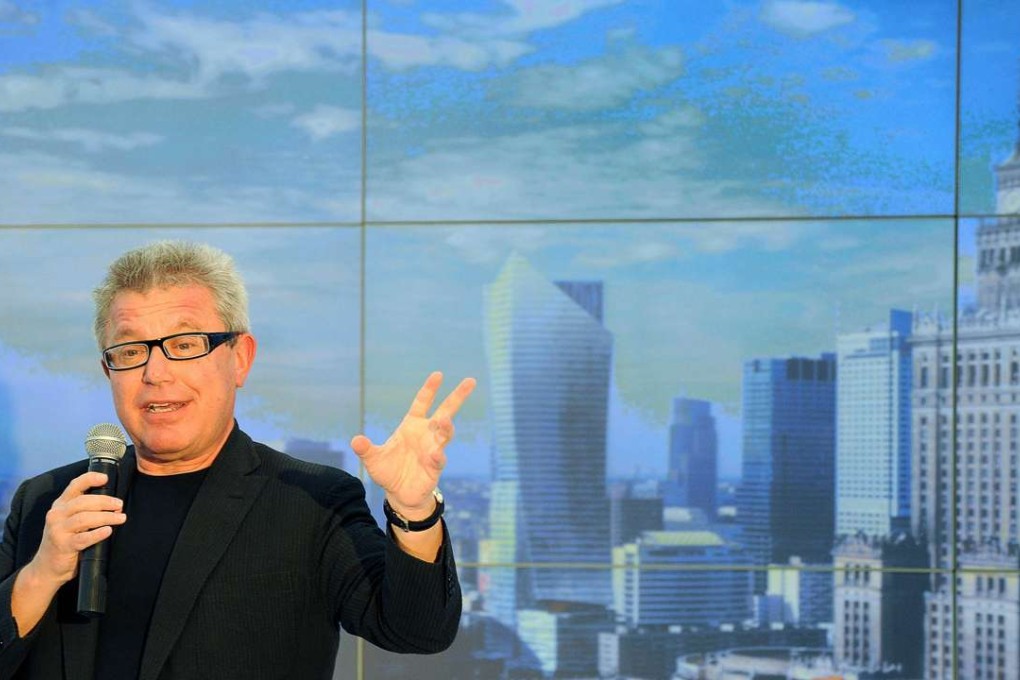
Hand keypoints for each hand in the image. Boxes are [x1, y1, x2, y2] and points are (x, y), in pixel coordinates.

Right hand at [30, 471, 126, 586]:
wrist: (47, 567)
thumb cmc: (65, 540)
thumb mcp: (70, 520)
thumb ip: (85, 509)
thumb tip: (114, 501)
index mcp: (60, 505)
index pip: (74, 486)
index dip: (90, 479)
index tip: (105, 478)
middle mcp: (56, 515)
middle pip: (82, 502)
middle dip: (104, 501)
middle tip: (119, 505)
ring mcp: (58, 530)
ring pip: (84, 519)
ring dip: (105, 517)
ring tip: (120, 518)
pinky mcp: (63, 546)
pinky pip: (83, 538)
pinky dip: (97, 534)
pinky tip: (108, 531)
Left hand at [351, 372, 475, 516]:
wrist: (399, 494)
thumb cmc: (389, 471)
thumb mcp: (373, 459)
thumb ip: (366, 449)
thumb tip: (355, 441)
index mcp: (412, 425)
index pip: (423, 402)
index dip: (430, 389)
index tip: (438, 375)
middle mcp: (426, 434)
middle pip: (445, 412)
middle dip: (458, 396)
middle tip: (470, 381)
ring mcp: (433, 449)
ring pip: (445, 434)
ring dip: (446, 428)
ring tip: (445, 422)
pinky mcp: (435, 466)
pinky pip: (438, 459)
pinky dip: (437, 456)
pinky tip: (435, 455)